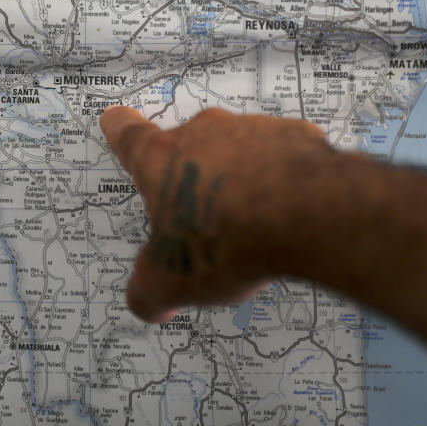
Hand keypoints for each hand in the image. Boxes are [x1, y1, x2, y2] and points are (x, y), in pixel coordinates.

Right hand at [99, 106, 331, 321]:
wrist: (310, 216)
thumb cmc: (226, 241)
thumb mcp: (171, 283)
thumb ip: (148, 294)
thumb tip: (147, 305)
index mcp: (161, 159)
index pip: (127, 135)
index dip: (119, 129)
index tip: (115, 120)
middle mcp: (202, 132)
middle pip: (187, 146)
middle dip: (191, 176)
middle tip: (203, 218)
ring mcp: (252, 129)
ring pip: (238, 150)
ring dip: (239, 176)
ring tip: (253, 221)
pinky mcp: (297, 135)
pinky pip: (283, 155)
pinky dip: (282, 177)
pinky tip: (291, 210)